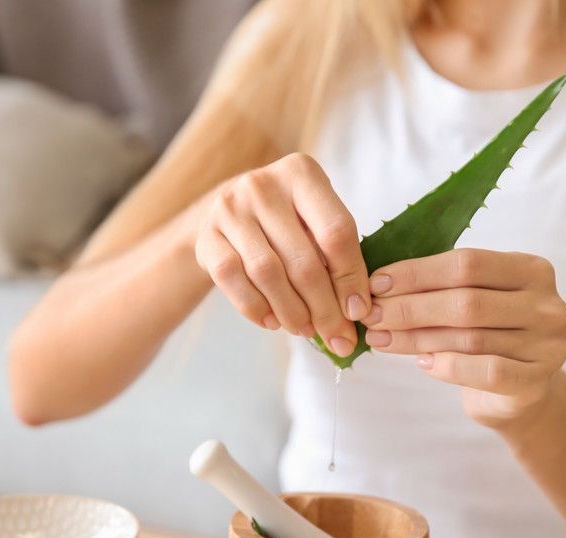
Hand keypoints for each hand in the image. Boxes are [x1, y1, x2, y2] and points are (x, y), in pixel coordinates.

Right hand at [194, 153, 370, 356]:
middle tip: (337, 337)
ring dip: (292, 311)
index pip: (336, 232)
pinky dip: (256, 308)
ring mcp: (230, 209)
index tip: (358, 311)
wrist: (229, 211)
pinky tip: (273, 321)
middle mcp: (263, 185)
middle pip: (303, 260)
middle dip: (324, 308)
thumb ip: (338, 254)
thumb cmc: (287, 220)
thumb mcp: (316, 220)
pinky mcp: (207, 236)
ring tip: (306, 330)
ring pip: (268, 274)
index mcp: (302, 173)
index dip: (351, 278)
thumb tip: (355, 312)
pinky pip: (233, 281)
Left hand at [361, 248, 565, 431]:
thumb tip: (380, 284)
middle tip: (372, 315)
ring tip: (382, 338)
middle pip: (467, 301)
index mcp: (531, 269)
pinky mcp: (537, 381)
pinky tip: (422, 363)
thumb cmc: (489, 334)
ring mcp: (547, 344)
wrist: (520, 390)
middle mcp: (546, 304)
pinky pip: (487, 371)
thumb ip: (442, 287)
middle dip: (411, 308)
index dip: (418, 273)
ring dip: (417, 339)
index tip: (377, 283)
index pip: (468, 263)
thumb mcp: (475, 298)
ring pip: (470, 338)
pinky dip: (449, 366)